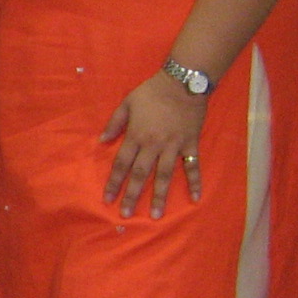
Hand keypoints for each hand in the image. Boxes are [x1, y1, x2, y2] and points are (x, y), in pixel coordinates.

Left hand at [100, 73, 206, 218]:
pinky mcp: (190, 144)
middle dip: (132, 195)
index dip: (114, 182)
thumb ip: (115, 123)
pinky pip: (193, 166)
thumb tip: (101, 141)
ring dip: (159, 196)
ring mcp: (173, 146)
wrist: (183, 82)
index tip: (107, 199)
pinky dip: (195, 182)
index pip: (122, 164)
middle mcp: (153, 145)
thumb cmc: (152, 91)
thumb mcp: (127, 103)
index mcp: (136, 136)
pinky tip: (195, 198)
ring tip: (155, 215)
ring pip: (164, 175)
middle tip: (126, 214)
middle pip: (140, 174)